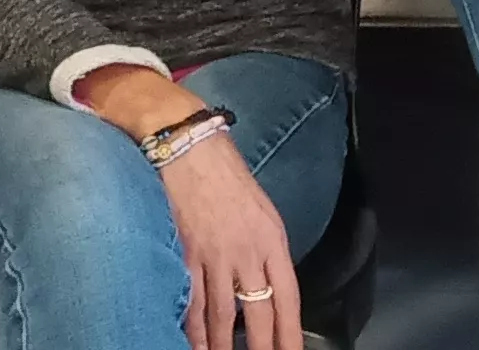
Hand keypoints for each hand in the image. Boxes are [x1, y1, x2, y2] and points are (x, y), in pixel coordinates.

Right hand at [161, 136, 300, 349]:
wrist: (191, 149)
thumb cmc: (228, 176)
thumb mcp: (264, 211)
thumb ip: (268, 249)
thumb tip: (267, 283)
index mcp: (272, 240)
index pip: (288, 297)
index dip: (291, 332)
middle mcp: (247, 252)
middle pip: (258, 314)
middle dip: (263, 347)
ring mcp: (215, 256)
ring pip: (222, 316)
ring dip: (223, 346)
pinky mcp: (186, 254)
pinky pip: (192, 301)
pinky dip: (193, 327)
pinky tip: (196, 344)